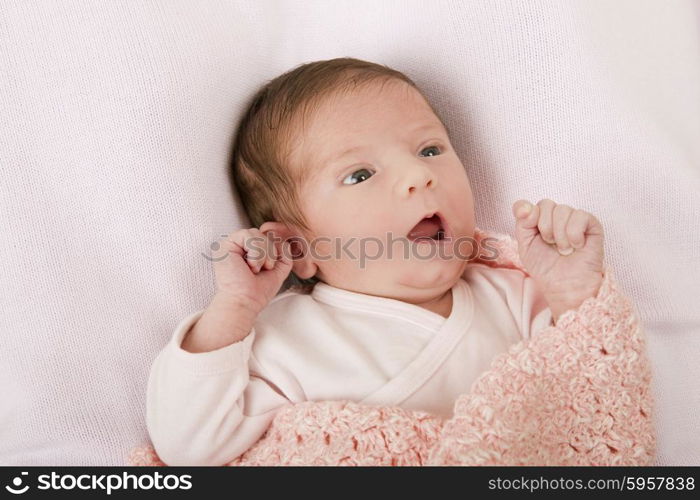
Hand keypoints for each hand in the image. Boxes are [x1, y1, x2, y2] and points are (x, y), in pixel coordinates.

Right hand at [209, 228, 293, 313]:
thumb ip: (284, 254)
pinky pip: (248, 235)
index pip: (268, 238)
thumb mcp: (279, 269)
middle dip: (270, 253)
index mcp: (249, 250)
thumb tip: (284, 242)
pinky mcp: (225, 245)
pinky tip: (249, 265)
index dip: (274, 251)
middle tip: (262, 270)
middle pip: (264, 234)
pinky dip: (255, 252)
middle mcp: (239, 246)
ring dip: (263, 254)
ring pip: (257, 233)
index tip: (268, 268)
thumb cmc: (258, 290)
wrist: (246, 301)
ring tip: (255, 269)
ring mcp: (231, 244)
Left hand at [512, 199, 604, 319]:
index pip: (528, 204)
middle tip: (551, 245)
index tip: (529, 223)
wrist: (565, 286)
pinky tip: (577, 246)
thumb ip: (522, 224)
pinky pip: (580, 216)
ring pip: (563, 209)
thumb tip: (526, 206)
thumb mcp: (525, 246)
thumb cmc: (546, 268)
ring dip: (560, 235)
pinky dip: (574, 234)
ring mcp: (575, 219)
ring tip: (564, 249)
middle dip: (545, 228)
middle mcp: (556, 217)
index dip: (525, 210)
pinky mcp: (592, 224)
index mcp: (538, 220)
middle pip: (545, 204)